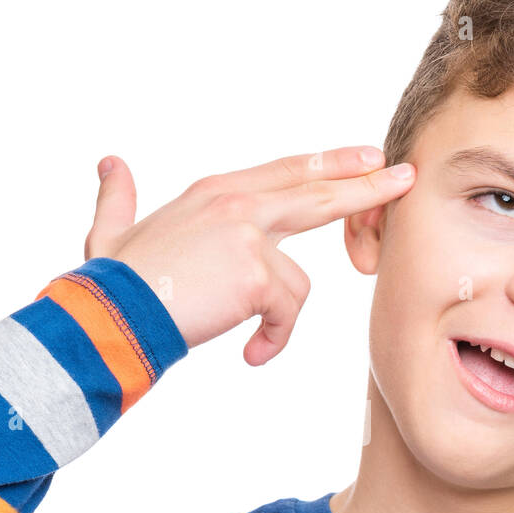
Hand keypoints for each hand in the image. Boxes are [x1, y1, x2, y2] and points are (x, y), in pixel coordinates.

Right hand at [83, 147, 415, 364]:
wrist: (110, 316)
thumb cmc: (111, 284)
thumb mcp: (112, 232)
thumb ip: (118, 197)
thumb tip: (110, 163)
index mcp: (214, 193)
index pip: (286, 172)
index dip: (328, 165)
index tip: (364, 158)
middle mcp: (236, 204)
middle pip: (317, 190)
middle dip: (365, 185)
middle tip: (403, 177)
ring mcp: (249, 235)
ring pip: (300, 280)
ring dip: (280, 319)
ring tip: (254, 342)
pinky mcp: (257, 273)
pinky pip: (287, 312)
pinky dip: (273, 339)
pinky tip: (251, 354)